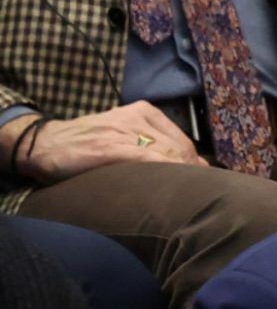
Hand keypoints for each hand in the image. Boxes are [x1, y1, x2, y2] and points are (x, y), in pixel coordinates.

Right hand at [13, 101, 205, 181]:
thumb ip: (154, 147)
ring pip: (167, 153)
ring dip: (181, 175)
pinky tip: (171, 187)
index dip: (194, 164)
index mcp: (143, 112)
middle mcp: (137, 117)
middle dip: (191, 172)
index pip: (182, 140)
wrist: (42, 144)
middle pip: (180, 148)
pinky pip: (148, 159)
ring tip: (186, 196)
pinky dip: (165, 172)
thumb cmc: (85, 146)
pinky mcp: (110, 147)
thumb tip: (195, 167)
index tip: (202, 182)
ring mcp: (124, 130)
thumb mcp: (123, 138)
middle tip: (197, 195)